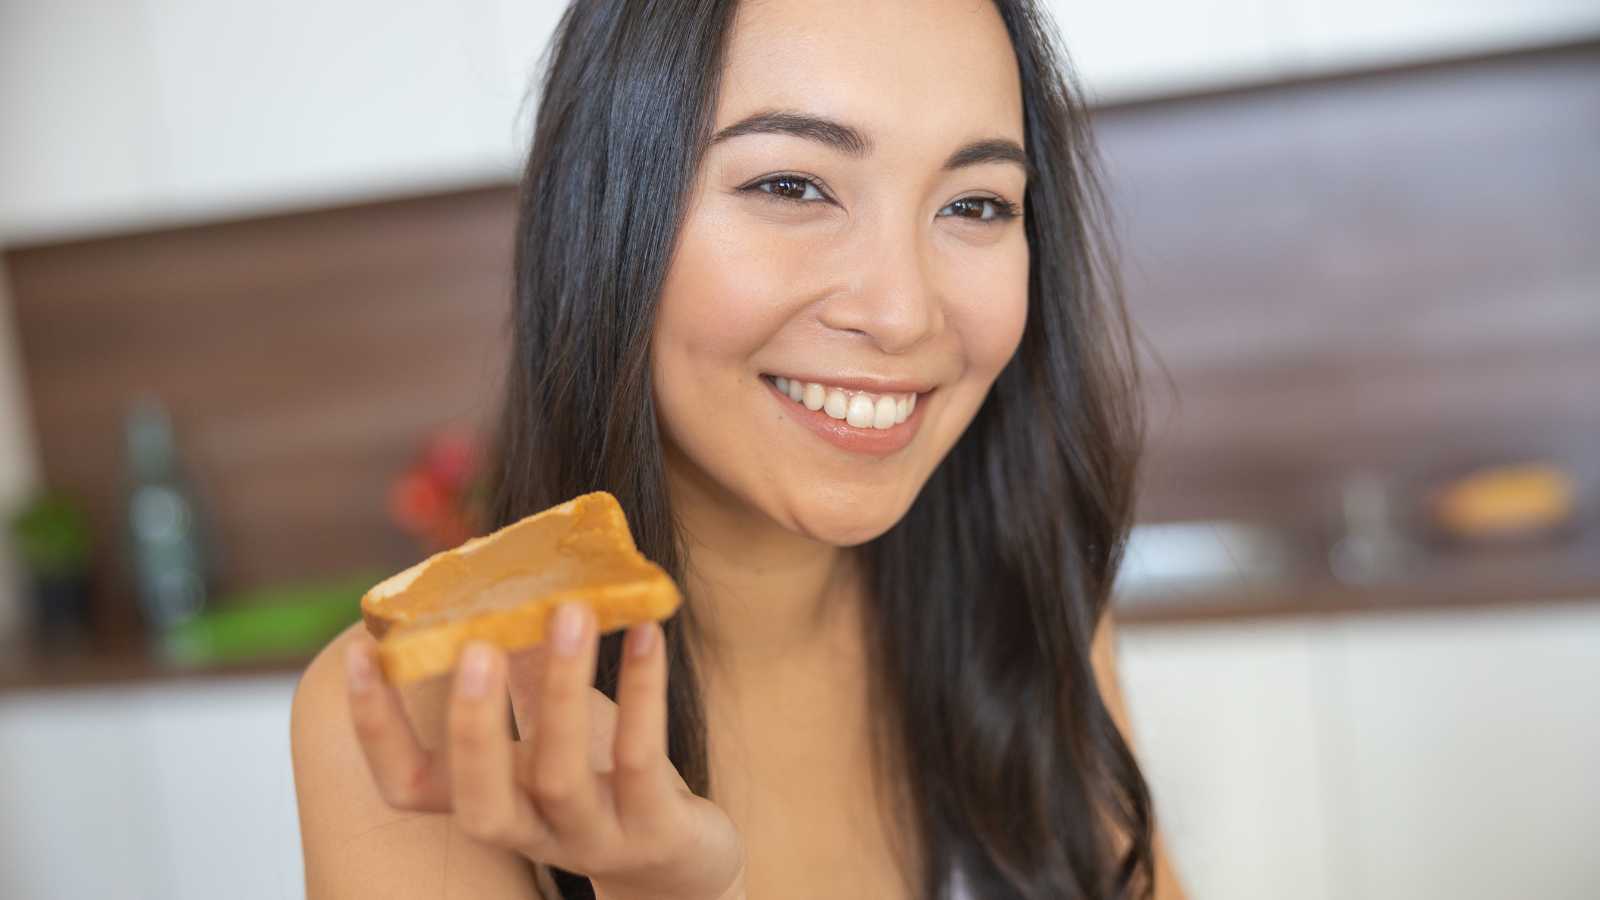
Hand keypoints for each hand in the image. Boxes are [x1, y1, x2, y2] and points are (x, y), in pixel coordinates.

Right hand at [343, 601, 745, 899]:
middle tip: (472, 647)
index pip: (407, 787)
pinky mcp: (655, 833)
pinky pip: (641, 759)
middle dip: (471, 725)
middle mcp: (531, 833)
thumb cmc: (607, 780)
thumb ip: (526, 675)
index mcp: (490, 802)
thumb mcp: (557, 731)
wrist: (683, 861)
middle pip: (479, 801)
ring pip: (562, 776)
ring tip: (569, 611)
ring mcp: (593, 839)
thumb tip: (501, 589)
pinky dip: (641, 692)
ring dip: (560, 688)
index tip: (364, 650)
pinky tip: (645, 633)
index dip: (377, 729)